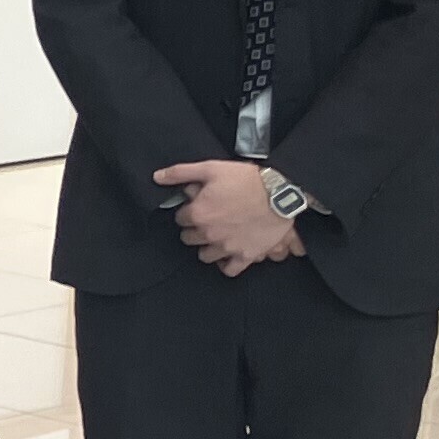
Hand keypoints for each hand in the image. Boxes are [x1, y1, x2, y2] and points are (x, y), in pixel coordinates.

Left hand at [152, 159, 301, 274]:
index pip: (180, 218)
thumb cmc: (246, 179)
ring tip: (217, 236)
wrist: (281, 193)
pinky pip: (229, 270)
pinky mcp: (245, 256)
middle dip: (195, 229)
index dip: (188, 211)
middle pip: (189, 239)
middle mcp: (209, 234)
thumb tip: (157, 177)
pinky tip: (228, 254)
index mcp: (198, 214)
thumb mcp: (211, 168)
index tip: (199, 206)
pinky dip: (226, 264)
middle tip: (209, 220)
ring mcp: (227, 248)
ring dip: (208, 247)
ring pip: (205, 256)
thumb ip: (181, 173)